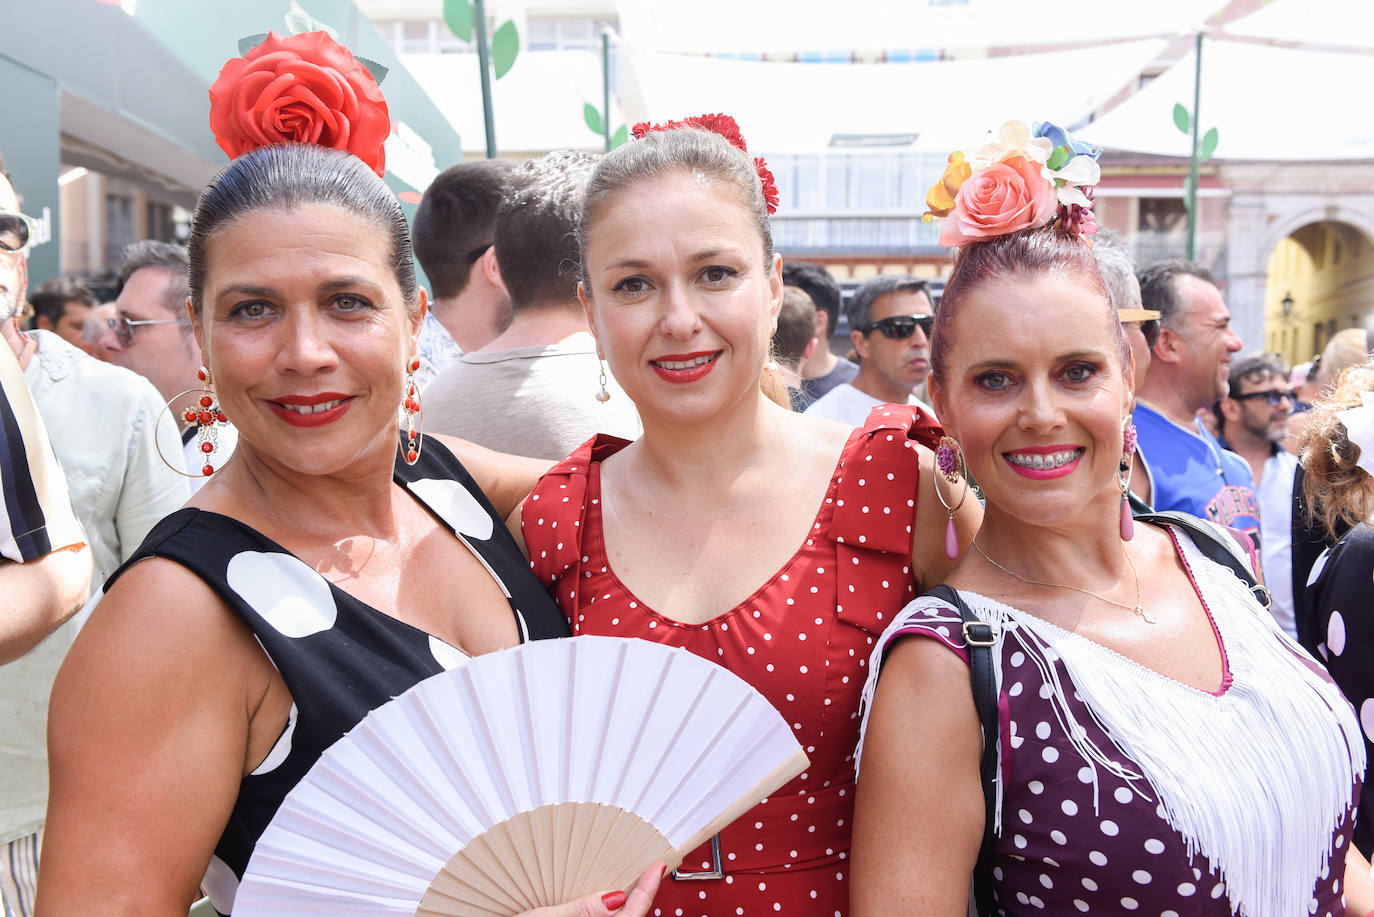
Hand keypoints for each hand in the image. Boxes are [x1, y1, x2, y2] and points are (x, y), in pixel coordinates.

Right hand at [518, 861, 663, 916]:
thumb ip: (582, 909)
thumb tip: (615, 897)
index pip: (632, 914)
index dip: (647, 889)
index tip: (657, 867)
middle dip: (638, 897)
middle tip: (647, 871)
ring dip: (622, 905)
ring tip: (627, 881)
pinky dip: (604, 912)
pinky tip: (600, 898)